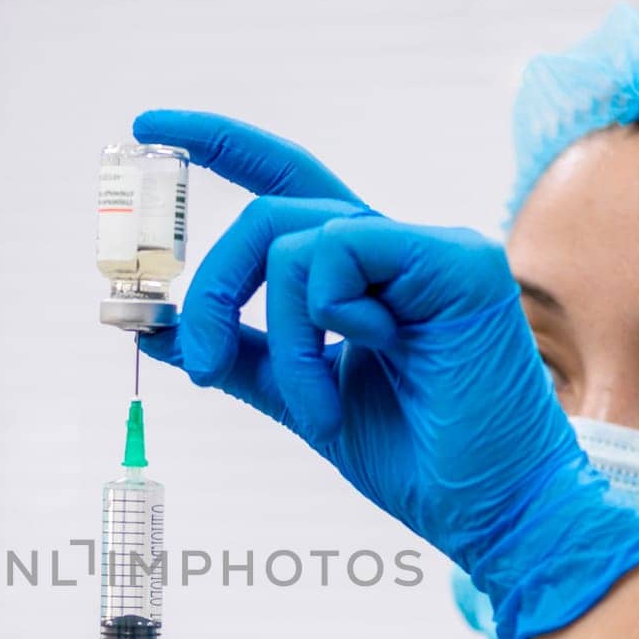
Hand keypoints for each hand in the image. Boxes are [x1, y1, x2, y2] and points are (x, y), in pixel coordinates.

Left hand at [135, 111, 638, 638]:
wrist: (491, 510)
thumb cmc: (417, 460)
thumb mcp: (303, 400)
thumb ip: (240, 357)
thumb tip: (158, 326)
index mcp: (365, 276)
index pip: (285, 186)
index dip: (217, 146)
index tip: (147, 129)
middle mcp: (397, 252)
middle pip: (272, 214)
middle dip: (215, 286)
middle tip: (203, 361)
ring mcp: (431, 250)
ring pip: (296, 238)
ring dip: (279, 337)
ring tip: (312, 405)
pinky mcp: (457, 262)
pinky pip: (343, 250)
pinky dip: (323, 318)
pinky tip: (362, 365)